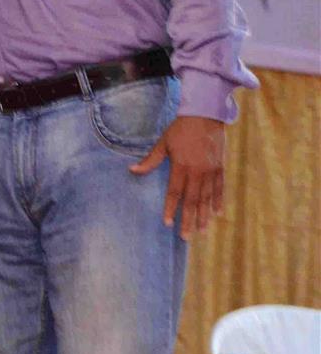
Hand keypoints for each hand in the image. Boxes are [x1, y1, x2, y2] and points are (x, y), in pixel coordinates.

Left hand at [130, 115, 225, 237]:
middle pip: (192, 200)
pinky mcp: (220, 168)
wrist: (205, 116)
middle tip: (186, 237)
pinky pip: (219, 188)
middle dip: (188, 220)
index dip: (171, 208)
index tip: (168, 223)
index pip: (174, 192)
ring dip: (204, 215)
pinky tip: (216, 213)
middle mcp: (197, 171)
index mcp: (181, 166)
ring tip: (202, 230)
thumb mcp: (163, 143)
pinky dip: (218, 201)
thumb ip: (150, 160)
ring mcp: (211, 171)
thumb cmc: (180, 129)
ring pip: (207, 198)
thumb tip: (132, 170)